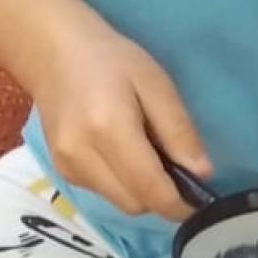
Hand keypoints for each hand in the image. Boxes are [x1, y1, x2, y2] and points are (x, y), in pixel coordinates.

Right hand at [26, 8, 211, 219]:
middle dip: (161, 196)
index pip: (151, 189)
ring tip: (146, 154)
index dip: (180, 204)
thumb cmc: (112, 60)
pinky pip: (104, 193)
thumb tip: (202, 174)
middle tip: (174, 166)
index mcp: (109, 128)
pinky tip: (121, 153)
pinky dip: (122, 183)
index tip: (200, 199)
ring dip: (141, 191)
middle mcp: (82, 155)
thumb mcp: (156, 84)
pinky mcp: (62, 171)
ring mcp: (67, 166)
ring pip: (120, 203)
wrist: (54, 53)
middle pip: (136, 204)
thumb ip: (178, 130)